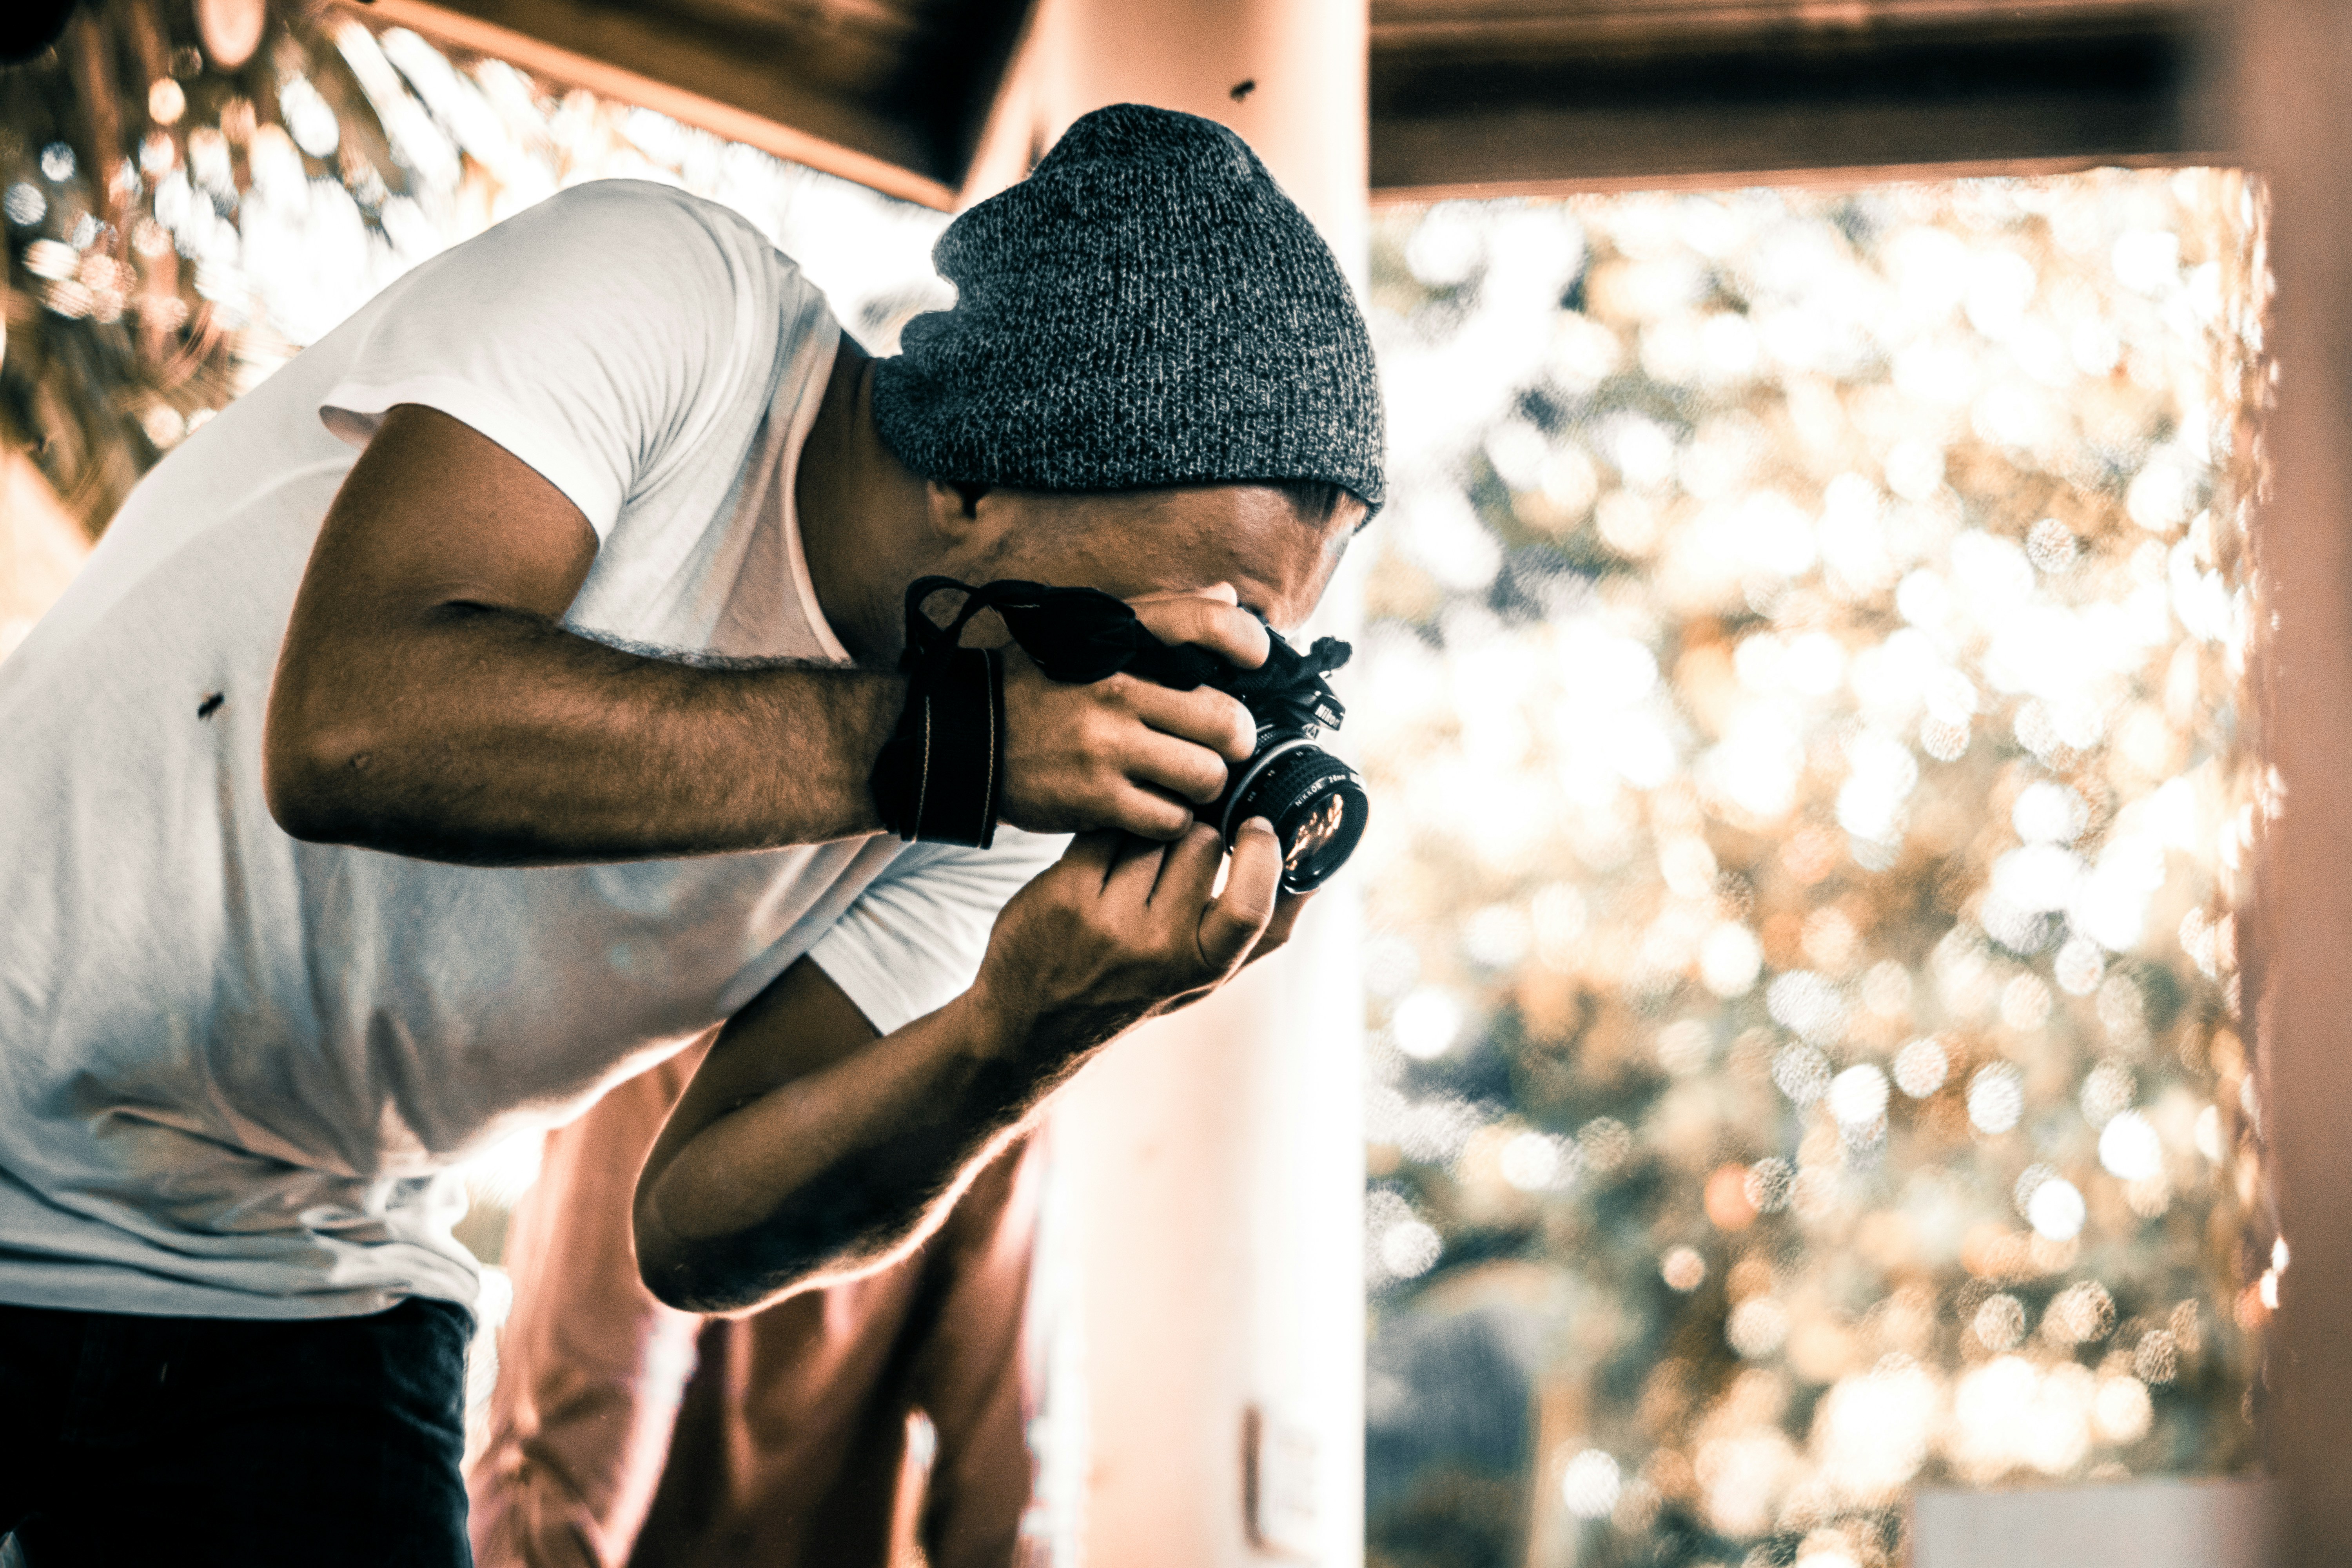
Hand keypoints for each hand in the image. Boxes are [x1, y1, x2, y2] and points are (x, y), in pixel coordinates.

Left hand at [970, 820, 1312, 1060]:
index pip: (1251, 905)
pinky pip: (1104, 831)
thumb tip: (1317, 877)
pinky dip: (1105, 833)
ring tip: (1134, 859)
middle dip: (1192, 831)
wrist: (1033, 1023)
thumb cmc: (1135, 989)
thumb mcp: (1205, 979)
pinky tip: (1100, 856)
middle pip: (1200, 842)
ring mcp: (1109, 923)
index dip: (1259, 854)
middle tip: (1173, 849)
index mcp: (1205, 967)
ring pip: (1152, 829)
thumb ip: (1263, 935)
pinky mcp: (1066, 896)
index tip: (1256, 827)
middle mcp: (1159, 949)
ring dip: (1147, 829)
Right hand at [996, 585, 1271, 839]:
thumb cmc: (1038, 687)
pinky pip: (1170, 818)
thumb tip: (1230, 595)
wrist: (965, 736)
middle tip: (1218, 747)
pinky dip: (1170, 820)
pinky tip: (1150, 807)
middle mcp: (1119, 688)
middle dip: (1235, 740)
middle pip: (1227, 721)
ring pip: (1206, 776)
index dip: (1250, 644)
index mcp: (1120, 640)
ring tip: (1179, 781)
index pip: (1209, 623)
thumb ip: (1164, 616)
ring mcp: (1108, 745)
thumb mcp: (1091, 636)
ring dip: (1202, 785)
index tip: (1255, 663)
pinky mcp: (1096, 798)